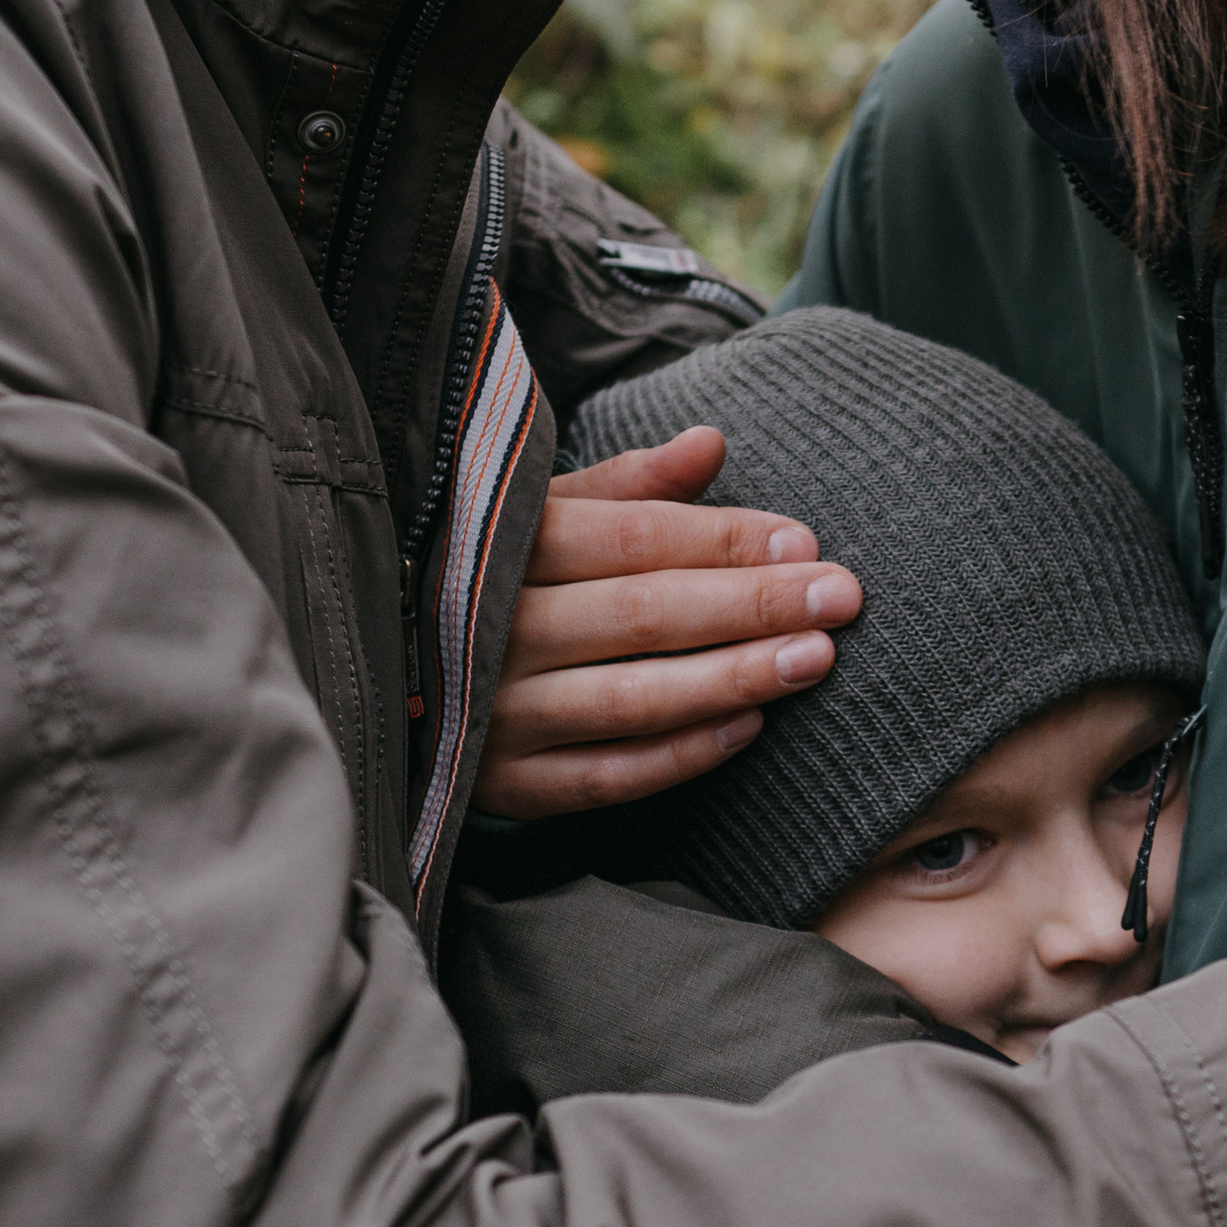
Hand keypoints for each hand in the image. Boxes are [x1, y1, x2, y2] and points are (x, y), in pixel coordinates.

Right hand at [478, 425, 862, 817]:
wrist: (383, 667)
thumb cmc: (483, 575)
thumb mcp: (540, 514)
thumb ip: (629, 486)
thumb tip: (711, 443)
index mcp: (507, 545)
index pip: (636, 540)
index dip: (725, 541)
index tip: (805, 543)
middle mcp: (495, 628)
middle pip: (646, 614)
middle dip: (754, 604)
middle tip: (843, 597)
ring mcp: (495, 711)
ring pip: (633, 698)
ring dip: (733, 679)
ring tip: (815, 659)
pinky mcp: (504, 783)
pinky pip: (607, 776)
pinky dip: (682, 755)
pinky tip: (750, 727)